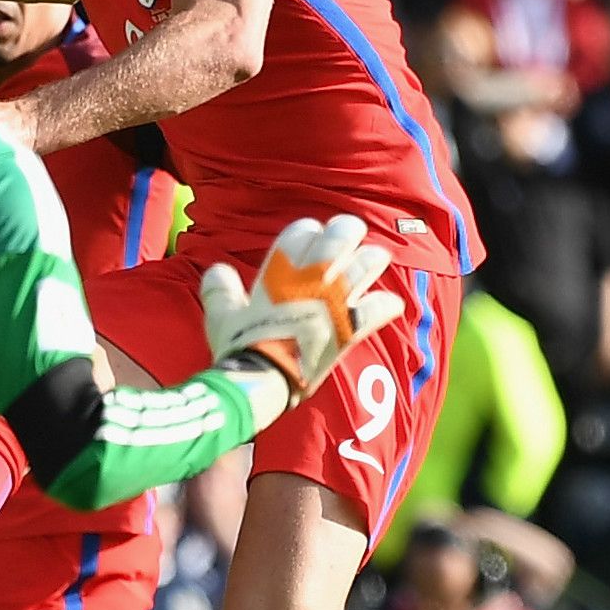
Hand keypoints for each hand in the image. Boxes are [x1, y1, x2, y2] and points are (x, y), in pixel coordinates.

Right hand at [199, 215, 403, 407]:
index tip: (310, 232)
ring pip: (367, 265)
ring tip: (376, 257)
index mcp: (282, 270)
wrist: (265, 380)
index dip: (306, 230)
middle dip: (347, 231)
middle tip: (350, 231)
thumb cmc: (240, 345)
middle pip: (340, 238)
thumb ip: (219, 289)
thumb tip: (216, 272)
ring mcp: (336, 302)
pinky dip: (387, 305)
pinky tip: (392, 303)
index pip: (300, 232)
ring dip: (372, 259)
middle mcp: (314, 279)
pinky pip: (379, 309)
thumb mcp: (220, 314)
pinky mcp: (350, 329)